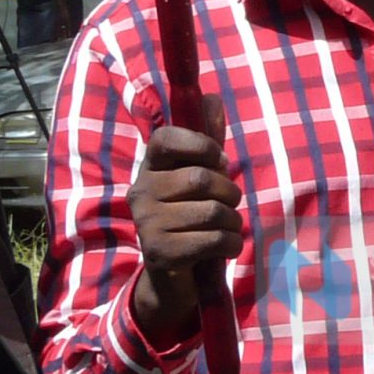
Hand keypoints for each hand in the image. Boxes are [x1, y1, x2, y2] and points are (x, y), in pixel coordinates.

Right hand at [127, 96, 240, 344]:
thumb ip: (207, 142)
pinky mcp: (159, 253)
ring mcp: (146, 224)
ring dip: (234, 223)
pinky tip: (225, 248)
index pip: (166, 138)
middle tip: (228, 206)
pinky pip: (215, 240)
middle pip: (202, 178)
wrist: (172, 276)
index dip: (201, 145)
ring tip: (226, 229)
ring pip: (214, 212)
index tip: (219, 161)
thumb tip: (212, 97)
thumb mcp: (198, 179)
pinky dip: (232, 244)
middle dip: (230, 194)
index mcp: (149, 169)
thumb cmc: (190, 218)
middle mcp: (140, 192)